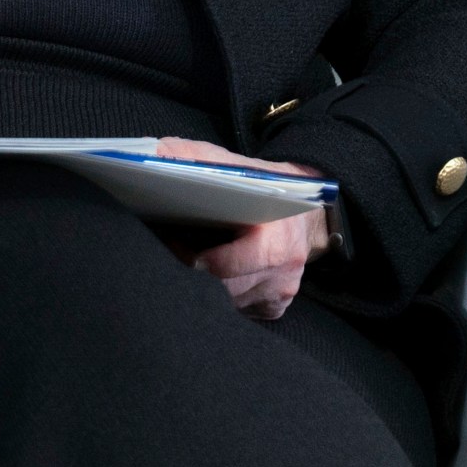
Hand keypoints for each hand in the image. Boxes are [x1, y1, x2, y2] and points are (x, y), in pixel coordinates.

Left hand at [155, 137, 332, 320]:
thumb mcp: (236, 165)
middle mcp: (283, 271)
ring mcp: (281, 292)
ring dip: (205, 286)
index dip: (191, 258)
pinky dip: (223, 295)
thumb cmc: (267, 187)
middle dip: (194, 273)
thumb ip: (195, 158)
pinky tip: (216, 274)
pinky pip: (238, 310)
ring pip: (227, 302)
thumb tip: (157, 156)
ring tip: (192, 256)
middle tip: (174, 250)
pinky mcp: (276, 306)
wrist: (309, 210)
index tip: (172, 242)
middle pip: (222, 289)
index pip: (224, 267)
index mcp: (275, 238)